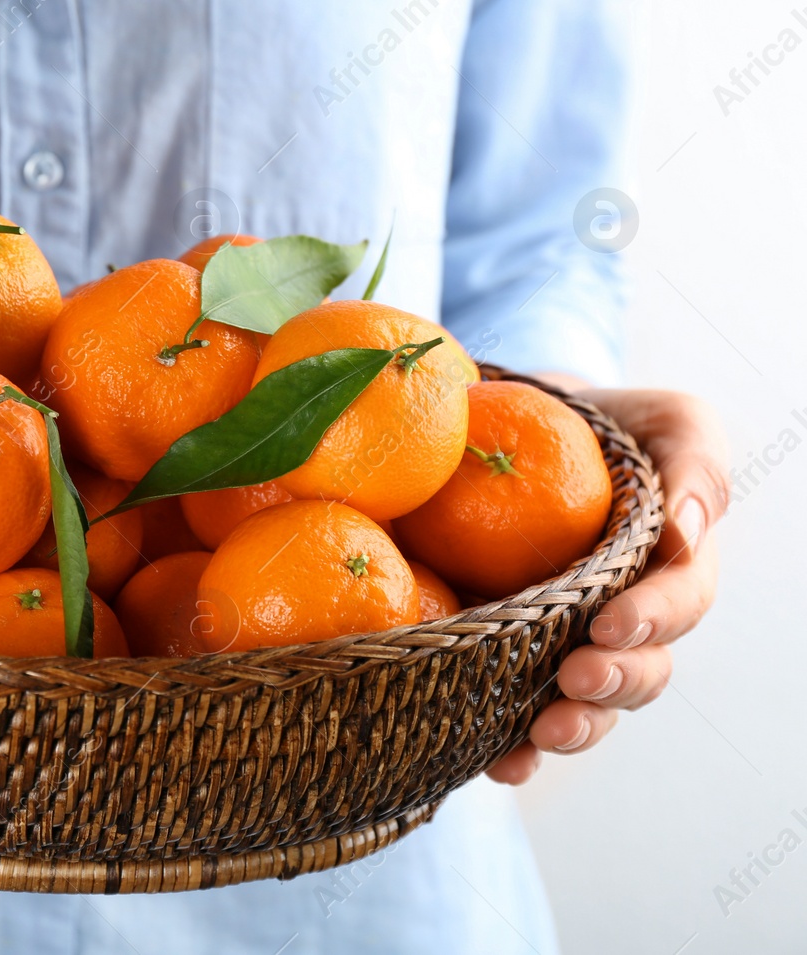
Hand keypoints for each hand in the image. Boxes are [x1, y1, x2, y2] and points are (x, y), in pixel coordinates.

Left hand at [485, 385, 728, 783]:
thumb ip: (694, 464)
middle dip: (614, 685)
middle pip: (642, 672)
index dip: (651, 621)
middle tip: (574, 680)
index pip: (679, 603)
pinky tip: (498, 767)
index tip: (608, 625)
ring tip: (542, 735)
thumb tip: (688, 532)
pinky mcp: (510, 659)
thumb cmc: (603, 425)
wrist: (512, 424)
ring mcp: (569, 645)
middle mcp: (627, 620)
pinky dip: (512, 751)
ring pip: (591, 707)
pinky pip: (516, 718)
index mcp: (670, 570)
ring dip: (575, 728)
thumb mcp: (666, 423)